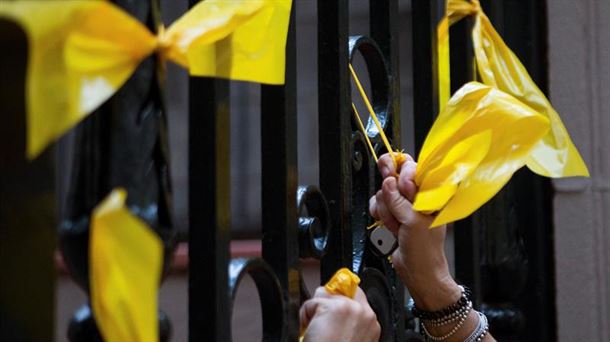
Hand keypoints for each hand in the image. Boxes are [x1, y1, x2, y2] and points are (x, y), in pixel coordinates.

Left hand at [299, 287, 379, 341]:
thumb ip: (348, 323)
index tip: (329, 310)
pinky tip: (311, 332)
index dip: (338, 299)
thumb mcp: (350, 339)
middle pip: (339, 289)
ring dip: (314, 311)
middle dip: (326, 301)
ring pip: (323, 294)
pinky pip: (311, 303)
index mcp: (372, 324)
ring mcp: (352, 308)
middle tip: (321, 324)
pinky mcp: (335, 307)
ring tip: (316, 331)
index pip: (357, 295)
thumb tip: (332, 304)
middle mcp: (366, 314)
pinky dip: (305, 317)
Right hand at [369, 153, 460, 310]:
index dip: (405, 174)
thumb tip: (389, 182)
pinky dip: (379, 215)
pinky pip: (377, 205)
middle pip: (395, 175)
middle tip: (391, 193)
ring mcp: (402, 205)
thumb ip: (400, 201)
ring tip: (398, 224)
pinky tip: (388, 226)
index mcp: (430, 194)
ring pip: (383, 192)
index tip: (402, 186)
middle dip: (391, 189)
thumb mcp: (414, 222)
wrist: (417, 272)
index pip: (414, 169)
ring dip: (387, 209)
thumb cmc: (425, 250)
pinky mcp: (391, 214)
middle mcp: (416, 196)